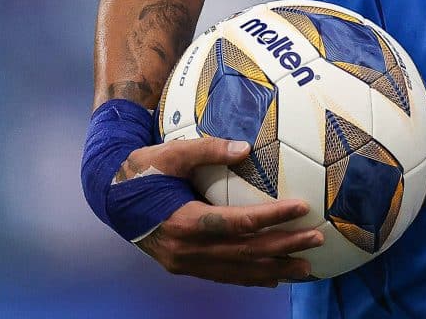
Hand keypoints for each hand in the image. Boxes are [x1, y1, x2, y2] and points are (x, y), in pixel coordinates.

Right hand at [118, 136, 324, 286]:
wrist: (108, 198)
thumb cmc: (141, 171)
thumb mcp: (170, 153)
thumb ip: (207, 149)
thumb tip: (245, 148)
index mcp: (186, 222)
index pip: (240, 224)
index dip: (273, 217)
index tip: (302, 207)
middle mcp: (187, 250)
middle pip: (246, 252)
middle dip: (284, 247)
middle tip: (317, 238)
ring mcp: (185, 263)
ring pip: (238, 271)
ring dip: (274, 270)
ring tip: (306, 268)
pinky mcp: (184, 267)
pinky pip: (223, 275)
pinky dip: (250, 277)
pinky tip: (272, 277)